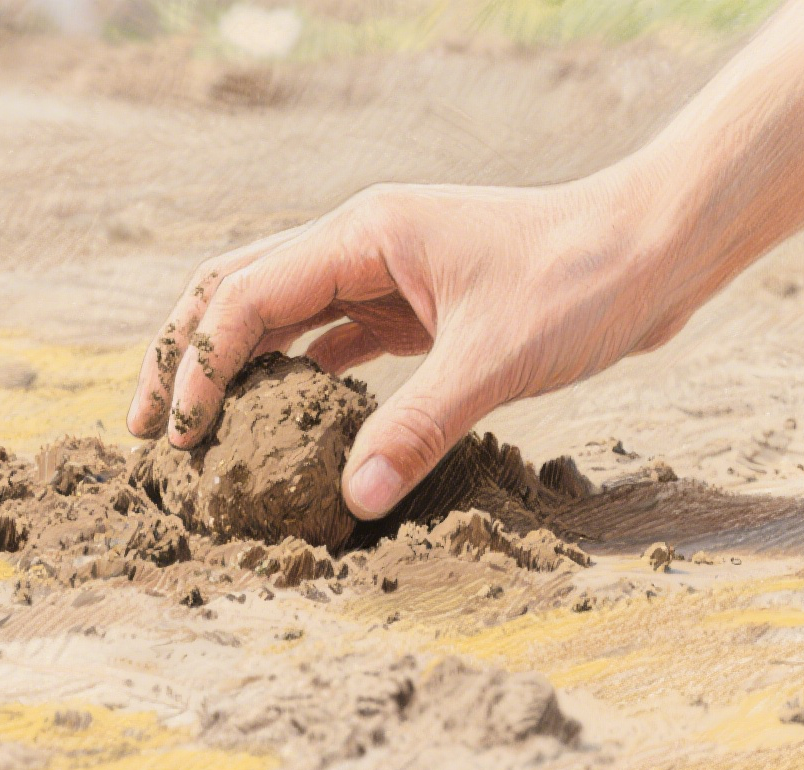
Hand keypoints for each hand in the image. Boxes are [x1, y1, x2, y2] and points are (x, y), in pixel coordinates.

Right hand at [127, 172, 709, 519]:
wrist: (655, 248)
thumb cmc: (583, 281)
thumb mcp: (494, 360)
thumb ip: (417, 429)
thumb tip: (352, 502)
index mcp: (364, 234)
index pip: (245, 296)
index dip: (199, 366)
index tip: (177, 436)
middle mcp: (362, 243)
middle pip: (238, 292)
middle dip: (186, 357)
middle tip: (148, 430)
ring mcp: (387, 272)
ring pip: (282, 317)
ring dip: (236, 369)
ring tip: (198, 431)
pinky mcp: (415, 305)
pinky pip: (335, 341)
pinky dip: (300, 381)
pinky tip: (286, 428)